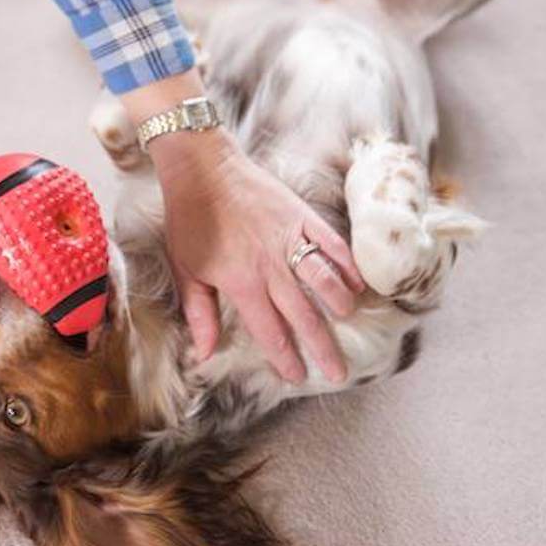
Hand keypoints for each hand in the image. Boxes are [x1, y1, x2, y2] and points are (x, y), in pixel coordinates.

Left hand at [122, 70, 365, 383]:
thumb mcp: (186, 271)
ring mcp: (290, 239)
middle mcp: (270, 266)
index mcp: (242, 283)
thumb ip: (200, 314)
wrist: (202, 169)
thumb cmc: (189, 221)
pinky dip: (348, 264)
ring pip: (325, 280)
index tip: (298, 376)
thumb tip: (205, 354)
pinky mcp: (302, 216)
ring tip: (348, 320)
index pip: (271, 331)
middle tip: (338, 373)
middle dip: (322, 347)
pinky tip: (359, 283)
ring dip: (339, 303)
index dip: (286, 357)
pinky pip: (332, 244)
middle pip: (304, 315)